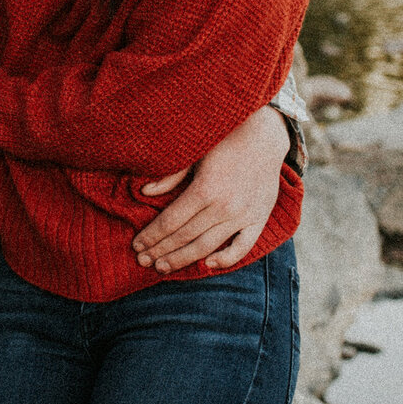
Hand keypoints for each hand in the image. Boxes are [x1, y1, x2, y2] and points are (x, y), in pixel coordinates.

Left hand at [133, 104, 288, 274]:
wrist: (264, 136)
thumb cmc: (224, 140)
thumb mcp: (194, 153)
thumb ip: (171, 176)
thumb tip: (145, 192)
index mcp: (205, 189)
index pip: (170, 221)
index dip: (151, 235)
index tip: (137, 245)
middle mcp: (224, 206)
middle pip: (184, 237)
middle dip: (160, 251)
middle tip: (143, 261)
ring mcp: (243, 215)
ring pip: (207, 246)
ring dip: (182, 259)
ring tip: (162, 267)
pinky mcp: (259, 219)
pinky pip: (243, 247)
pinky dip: (226, 259)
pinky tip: (208, 264)